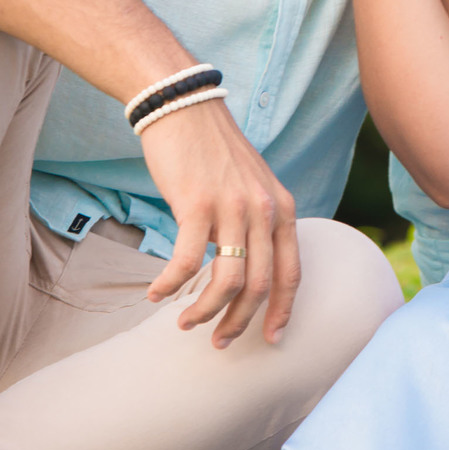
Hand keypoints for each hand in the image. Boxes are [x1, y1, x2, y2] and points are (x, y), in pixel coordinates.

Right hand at [141, 96, 298, 346]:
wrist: (183, 106)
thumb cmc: (212, 149)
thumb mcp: (251, 184)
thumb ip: (257, 222)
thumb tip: (245, 269)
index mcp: (281, 208)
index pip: (292, 273)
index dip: (283, 312)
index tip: (273, 339)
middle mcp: (263, 210)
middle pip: (260, 286)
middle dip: (239, 322)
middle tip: (219, 343)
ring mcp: (232, 208)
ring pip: (227, 281)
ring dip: (205, 311)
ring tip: (184, 323)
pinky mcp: (197, 205)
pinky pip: (187, 262)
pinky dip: (170, 285)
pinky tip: (156, 294)